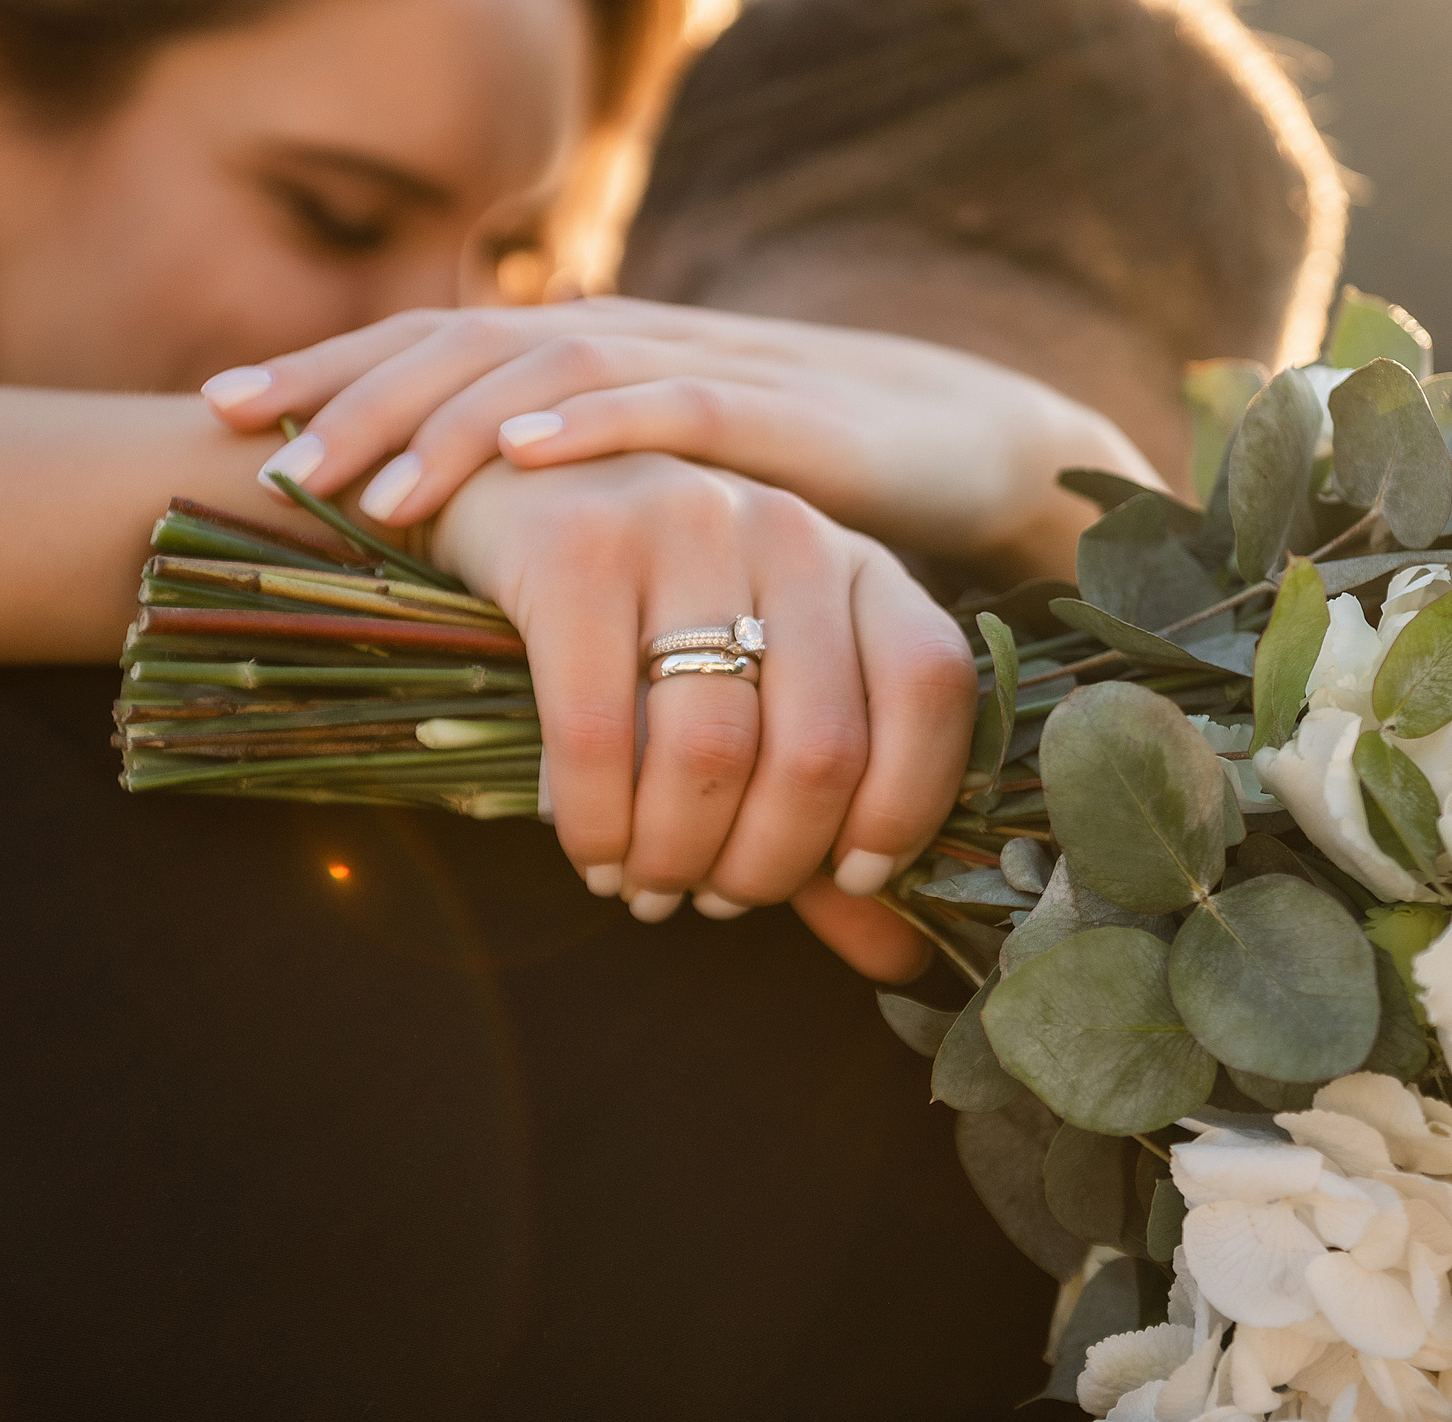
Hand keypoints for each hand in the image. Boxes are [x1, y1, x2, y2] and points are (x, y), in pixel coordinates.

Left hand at [205, 298, 1165, 580]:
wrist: (980, 449)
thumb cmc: (821, 488)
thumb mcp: (685, 497)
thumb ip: (598, 511)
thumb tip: (489, 574)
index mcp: (610, 371)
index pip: (450, 350)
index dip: (340, 372)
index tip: (232, 412)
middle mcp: (645, 352)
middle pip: (471, 342)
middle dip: (352, 383)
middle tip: (243, 427)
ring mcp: (715, 374)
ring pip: (556, 367)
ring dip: (452, 416)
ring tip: (361, 475)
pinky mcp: (790, 417)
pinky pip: (678, 405)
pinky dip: (597, 426)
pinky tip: (524, 458)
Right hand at [433, 453, 973, 971]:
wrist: (522, 488)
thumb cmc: (662, 615)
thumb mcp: (765, 693)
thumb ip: (831, 817)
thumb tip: (901, 963)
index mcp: (861, 562)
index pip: (930, 685)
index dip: (904, 804)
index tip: (850, 874)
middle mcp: (790, 530)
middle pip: (820, 745)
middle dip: (767, 864)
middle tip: (718, 901)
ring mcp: (686, 525)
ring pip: (710, 747)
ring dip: (676, 855)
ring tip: (649, 887)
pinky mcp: (578, 546)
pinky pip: (594, 728)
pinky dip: (595, 822)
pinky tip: (594, 855)